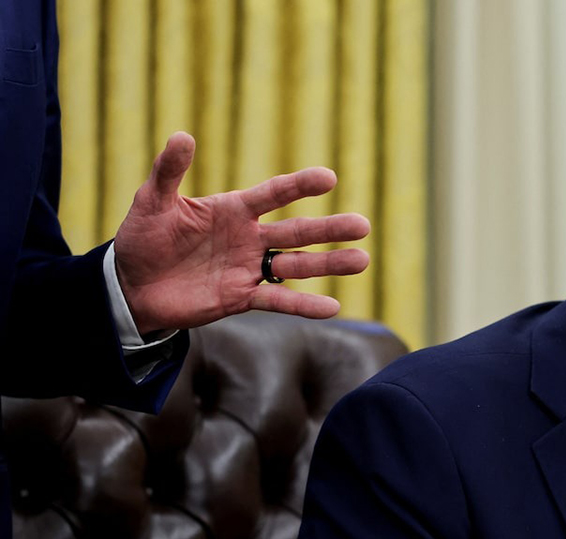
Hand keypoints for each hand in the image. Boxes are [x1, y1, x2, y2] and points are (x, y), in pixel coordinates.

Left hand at [114, 132, 369, 334]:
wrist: (131, 285)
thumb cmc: (143, 237)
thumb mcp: (152, 201)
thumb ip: (169, 171)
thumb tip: (182, 135)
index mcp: (234, 210)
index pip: (275, 194)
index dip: (300, 186)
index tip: (329, 178)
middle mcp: (250, 238)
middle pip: (298, 231)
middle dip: (330, 229)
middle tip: (363, 225)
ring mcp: (249, 268)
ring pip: (298, 265)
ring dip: (329, 264)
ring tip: (362, 261)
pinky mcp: (241, 297)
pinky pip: (278, 300)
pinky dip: (304, 305)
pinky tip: (333, 307)